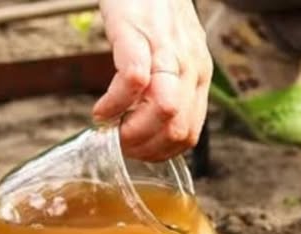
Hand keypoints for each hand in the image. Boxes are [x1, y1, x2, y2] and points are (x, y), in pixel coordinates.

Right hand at [94, 0, 212, 161]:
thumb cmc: (153, 8)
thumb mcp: (174, 52)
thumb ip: (170, 87)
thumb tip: (153, 126)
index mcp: (199, 75)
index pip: (189, 133)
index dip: (161, 152)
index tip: (137, 152)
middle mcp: (189, 65)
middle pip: (177, 128)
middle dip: (144, 147)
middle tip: (119, 145)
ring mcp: (166, 49)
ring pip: (163, 110)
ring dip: (131, 132)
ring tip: (111, 130)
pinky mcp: (137, 34)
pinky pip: (133, 81)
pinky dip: (114, 104)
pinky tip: (101, 109)